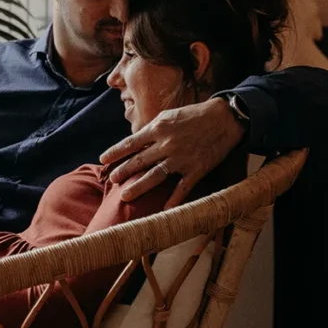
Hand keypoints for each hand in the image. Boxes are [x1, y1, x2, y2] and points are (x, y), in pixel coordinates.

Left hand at [99, 97, 245, 208]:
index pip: (131, 143)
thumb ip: (151, 130)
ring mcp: (181, 158)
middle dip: (123, 171)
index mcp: (158, 129)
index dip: (115, 152)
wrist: (224, 119)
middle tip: (112, 180)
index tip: (103, 160)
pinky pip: (182, 188)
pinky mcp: (196, 169)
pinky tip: (163, 211)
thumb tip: (134, 143)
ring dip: (139, 187)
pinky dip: (173, 200)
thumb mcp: (168, 117)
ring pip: (155, 176)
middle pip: (140, 161)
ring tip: (125, 196)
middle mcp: (167, 144)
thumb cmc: (193, 116)